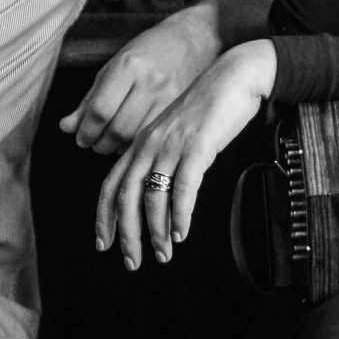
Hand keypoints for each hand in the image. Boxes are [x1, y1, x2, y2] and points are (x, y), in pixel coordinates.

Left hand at [60, 10, 222, 154]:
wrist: (195, 38)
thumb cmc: (149, 50)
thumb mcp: (115, 66)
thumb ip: (90, 98)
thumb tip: (66, 127)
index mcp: (128, 66)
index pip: (100, 110)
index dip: (85, 131)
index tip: (81, 137)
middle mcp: (149, 81)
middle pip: (117, 129)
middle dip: (99, 143)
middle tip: (93, 142)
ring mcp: (168, 95)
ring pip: (135, 136)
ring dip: (116, 147)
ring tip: (109, 142)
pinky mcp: (180, 107)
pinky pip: (153, 135)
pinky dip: (136, 144)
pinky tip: (130, 140)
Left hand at [93, 38, 276, 269]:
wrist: (233, 76)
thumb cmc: (209, 106)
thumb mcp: (176, 132)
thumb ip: (162, 157)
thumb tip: (156, 193)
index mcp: (141, 142)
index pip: (110, 185)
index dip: (104, 218)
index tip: (104, 244)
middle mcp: (149, 144)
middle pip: (125, 197)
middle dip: (127, 235)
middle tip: (133, 262)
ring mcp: (172, 145)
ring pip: (153, 197)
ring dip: (156, 231)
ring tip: (163, 253)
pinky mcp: (197, 146)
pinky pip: (183, 187)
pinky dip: (180, 214)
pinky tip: (181, 232)